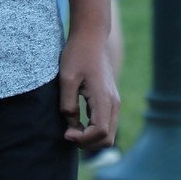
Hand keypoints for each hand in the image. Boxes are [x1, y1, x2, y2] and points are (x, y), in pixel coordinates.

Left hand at [57, 26, 118, 151]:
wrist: (91, 37)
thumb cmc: (77, 54)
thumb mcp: (67, 78)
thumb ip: (68, 104)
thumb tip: (72, 125)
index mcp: (104, 98)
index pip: (101, 133)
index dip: (83, 139)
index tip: (66, 131)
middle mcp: (113, 103)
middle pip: (107, 139)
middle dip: (87, 142)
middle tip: (68, 132)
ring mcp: (114, 102)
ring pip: (109, 134)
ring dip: (90, 137)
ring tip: (71, 128)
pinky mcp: (111, 100)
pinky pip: (107, 124)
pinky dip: (94, 130)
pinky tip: (78, 121)